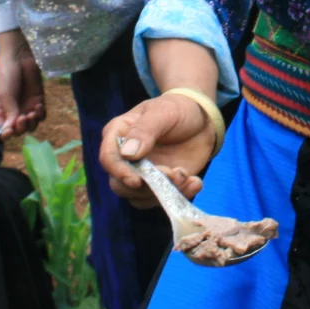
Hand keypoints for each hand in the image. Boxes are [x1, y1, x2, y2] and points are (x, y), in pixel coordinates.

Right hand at [0, 30, 45, 134]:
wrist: (20, 58)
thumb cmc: (6, 74)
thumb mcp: (4, 94)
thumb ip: (9, 113)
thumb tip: (9, 130)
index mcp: (0, 112)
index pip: (1, 130)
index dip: (5, 134)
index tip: (9, 131)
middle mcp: (13, 113)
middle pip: (18, 131)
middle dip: (21, 128)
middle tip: (23, 117)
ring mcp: (26, 108)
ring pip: (31, 126)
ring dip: (32, 123)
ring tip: (32, 112)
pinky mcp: (38, 101)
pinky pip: (41, 116)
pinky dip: (40, 115)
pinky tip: (38, 106)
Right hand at [98, 93, 215, 208]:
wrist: (201, 119)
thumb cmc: (177, 109)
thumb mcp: (162, 112)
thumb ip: (144, 130)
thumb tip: (127, 154)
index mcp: (118, 134)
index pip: (108, 158)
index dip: (119, 172)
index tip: (137, 180)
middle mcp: (125, 158)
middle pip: (121, 185)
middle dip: (147, 186)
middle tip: (175, 173)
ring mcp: (142, 174)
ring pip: (140, 197)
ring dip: (165, 193)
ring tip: (187, 176)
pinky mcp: (160, 184)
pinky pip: (161, 199)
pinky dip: (179, 195)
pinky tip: (195, 182)